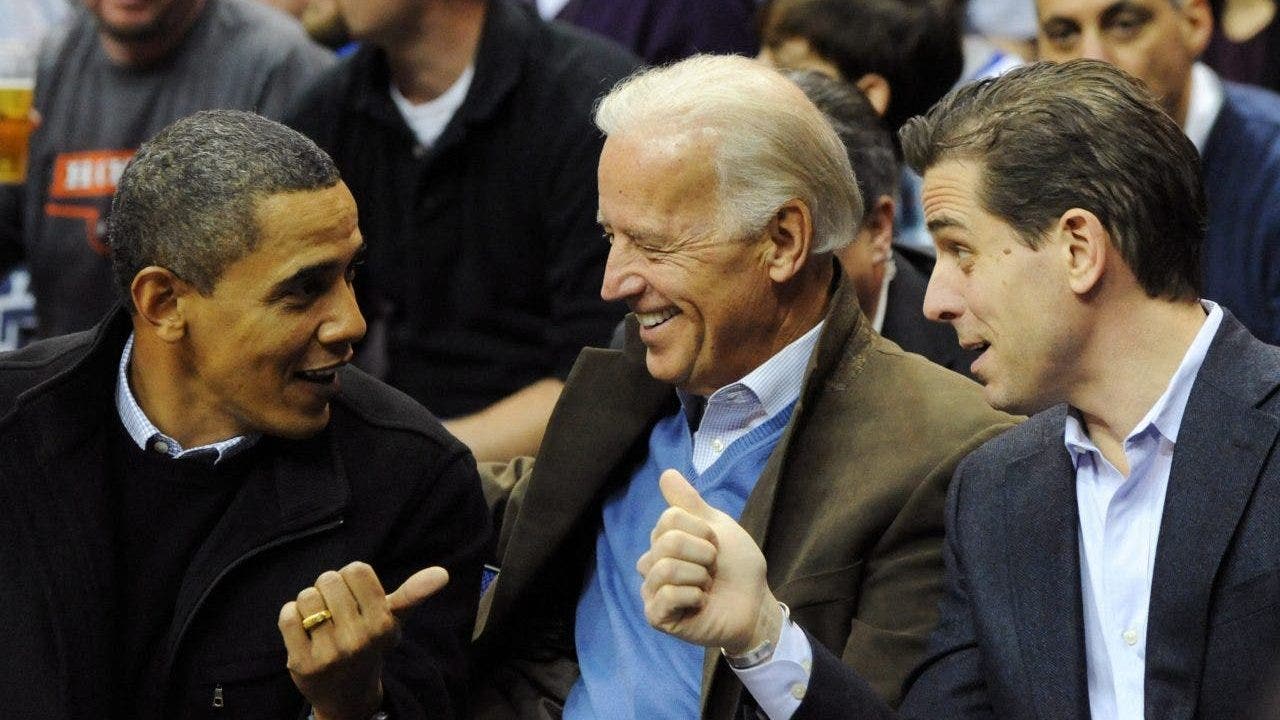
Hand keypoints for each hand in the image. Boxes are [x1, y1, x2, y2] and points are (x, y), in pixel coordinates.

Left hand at [278, 562, 448, 719]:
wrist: (347, 695)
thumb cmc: (370, 645)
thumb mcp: (394, 621)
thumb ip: (414, 593)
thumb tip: (443, 573)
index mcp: (383, 623)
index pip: (357, 569)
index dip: (351, 577)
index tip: (354, 595)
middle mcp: (359, 639)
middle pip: (329, 579)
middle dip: (329, 589)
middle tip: (336, 611)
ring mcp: (330, 652)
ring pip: (307, 596)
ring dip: (309, 604)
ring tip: (320, 621)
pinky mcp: (302, 663)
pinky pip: (287, 616)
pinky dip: (291, 616)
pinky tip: (303, 630)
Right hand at [636, 469, 782, 653]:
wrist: (755, 602)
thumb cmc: (736, 566)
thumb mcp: (716, 526)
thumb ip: (689, 502)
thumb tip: (666, 473)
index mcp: (662, 541)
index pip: (669, 519)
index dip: (702, 530)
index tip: (716, 545)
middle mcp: (652, 564)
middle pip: (668, 542)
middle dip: (704, 554)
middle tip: (713, 568)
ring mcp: (652, 592)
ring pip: (666, 568)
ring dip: (699, 576)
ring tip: (707, 586)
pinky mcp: (657, 617)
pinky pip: (667, 596)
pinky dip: (693, 596)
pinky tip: (701, 603)